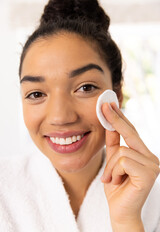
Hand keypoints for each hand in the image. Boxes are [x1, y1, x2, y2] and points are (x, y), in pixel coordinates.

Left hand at [101, 102, 159, 230]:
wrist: (120, 211)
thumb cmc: (116, 187)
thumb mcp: (112, 161)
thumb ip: (113, 144)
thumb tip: (109, 124)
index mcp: (143, 154)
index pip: (131, 131)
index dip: (120, 117)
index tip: (110, 105)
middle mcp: (151, 157)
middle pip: (130, 133)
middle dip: (115, 119)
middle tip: (104, 105)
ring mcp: (152, 165)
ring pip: (121, 151)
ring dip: (110, 166)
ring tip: (111, 179)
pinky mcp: (148, 174)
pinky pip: (123, 161)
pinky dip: (114, 171)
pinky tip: (117, 182)